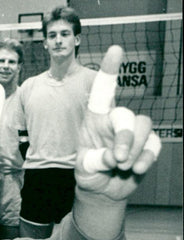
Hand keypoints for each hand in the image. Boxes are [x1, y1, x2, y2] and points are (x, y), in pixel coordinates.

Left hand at [75, 45, 159, 200]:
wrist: (103, 190)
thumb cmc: (90, 173)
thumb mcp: (84, 168)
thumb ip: (96, 160)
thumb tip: (118, 156)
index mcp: (95, 119)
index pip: (102, 91)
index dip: (109, 70)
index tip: (116, 49)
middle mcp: (114, 120)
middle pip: (126, 115)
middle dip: (125, 137)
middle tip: (118, 159)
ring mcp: (133, 131)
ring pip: (143, 127)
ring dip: (134, 149)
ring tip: (122, 167)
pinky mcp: (147, 144)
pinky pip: (154, 144)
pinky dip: (146, 158)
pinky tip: (136, 170)